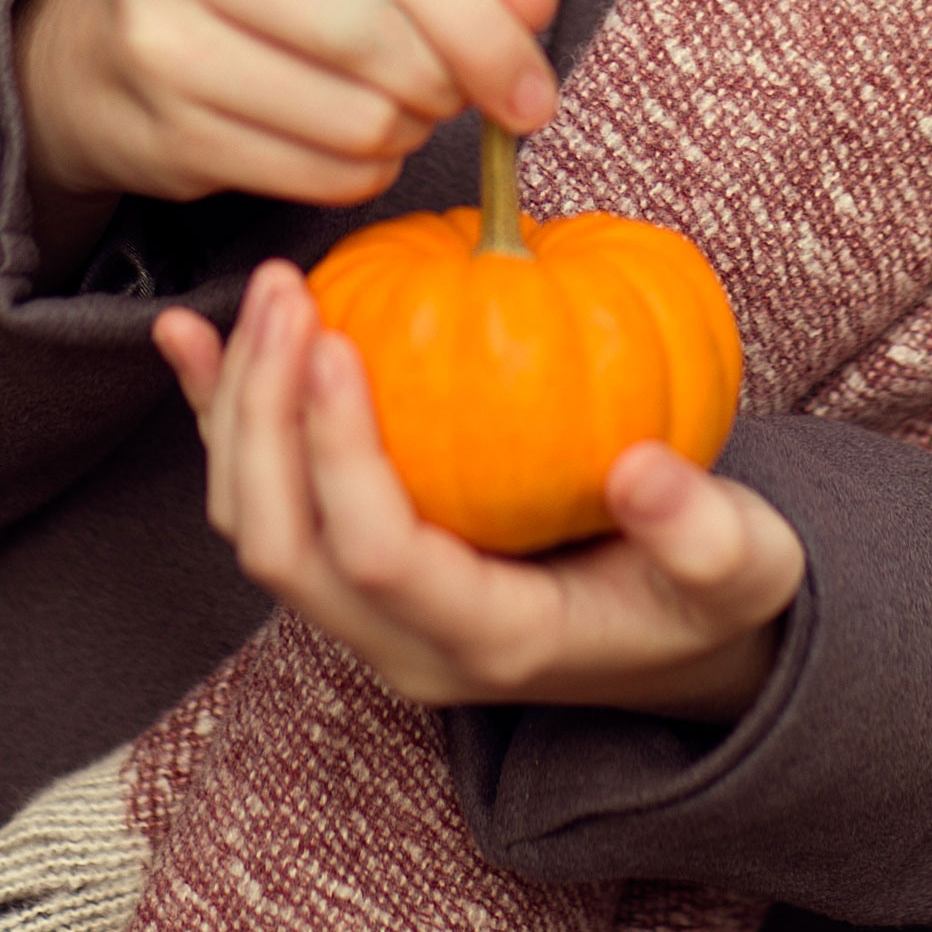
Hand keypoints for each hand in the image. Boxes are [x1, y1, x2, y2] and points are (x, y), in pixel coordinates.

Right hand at [13, 0, 558, 256]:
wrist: (85, 42)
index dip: (488, 28)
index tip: (534, 89)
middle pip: (373, 34)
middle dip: (445, 83)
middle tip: (457, 95)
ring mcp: (161, 40)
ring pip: (349, 116)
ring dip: (406, 133)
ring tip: (399, 112)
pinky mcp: (159, 131)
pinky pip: (310, 175)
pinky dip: (360, 173)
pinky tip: (354, 146)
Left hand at [155, 261, 804, 722]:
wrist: (675, 640)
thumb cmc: (706, 596)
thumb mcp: (741, 568)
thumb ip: (702, 532)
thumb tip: (645, 471)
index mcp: (489, 641)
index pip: (379, 558)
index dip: (341, 455)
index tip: (338, 341)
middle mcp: (402, 642)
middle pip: (283, 544)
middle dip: (265, 416)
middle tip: (292, 292)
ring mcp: (367, 609)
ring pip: (255, 520)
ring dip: (236, 406)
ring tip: (267, 289)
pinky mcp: (353, 561)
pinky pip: (264, 488)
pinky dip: (218, 413)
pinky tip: (190, 334)